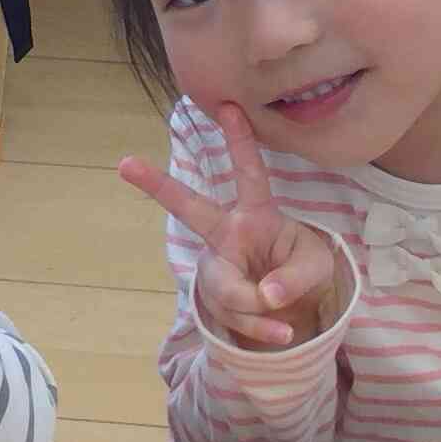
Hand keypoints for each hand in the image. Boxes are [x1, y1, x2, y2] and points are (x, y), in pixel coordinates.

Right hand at [116, 104, 347, 347]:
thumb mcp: (316, 268)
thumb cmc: (301, 269)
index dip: (240, 142)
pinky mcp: (213, 298)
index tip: (228, 107)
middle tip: (125, 163)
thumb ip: (297, 277)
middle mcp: (227, 236)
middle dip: (158, 186)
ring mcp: (215, 267)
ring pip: (229, 290)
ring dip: (262, 312)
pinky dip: (262, 330)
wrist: (290, 308)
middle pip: (190, 208)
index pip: (250, 176)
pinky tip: (281, 335)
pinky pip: (235, 318)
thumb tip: (266, 295)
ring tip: (287, 326)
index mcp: (256, 216)